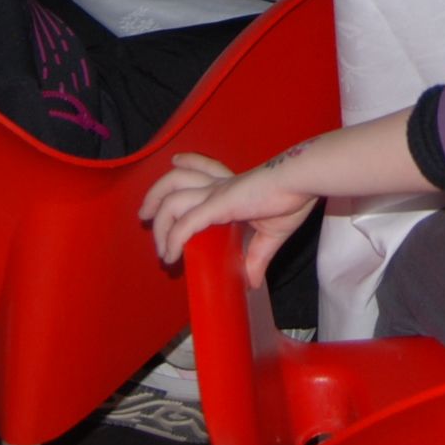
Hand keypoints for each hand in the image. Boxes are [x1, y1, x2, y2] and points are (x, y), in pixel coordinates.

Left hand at [141, 150, 324, 286]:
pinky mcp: (218, 205)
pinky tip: (169, 255)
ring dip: (159, 222)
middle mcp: (218, 186)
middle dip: (156, 194)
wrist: (300, 182)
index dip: (187, 164)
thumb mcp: (272, 234)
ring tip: (158, 245)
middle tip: (144, 213)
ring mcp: (215, 194)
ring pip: (172, 198)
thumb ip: (257, 257)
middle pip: (176, 179)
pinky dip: (172, 239)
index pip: (202, 169)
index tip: (176, 162)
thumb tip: (253, 282)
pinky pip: (185, 223)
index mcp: (230, 187)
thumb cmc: (291, 198)